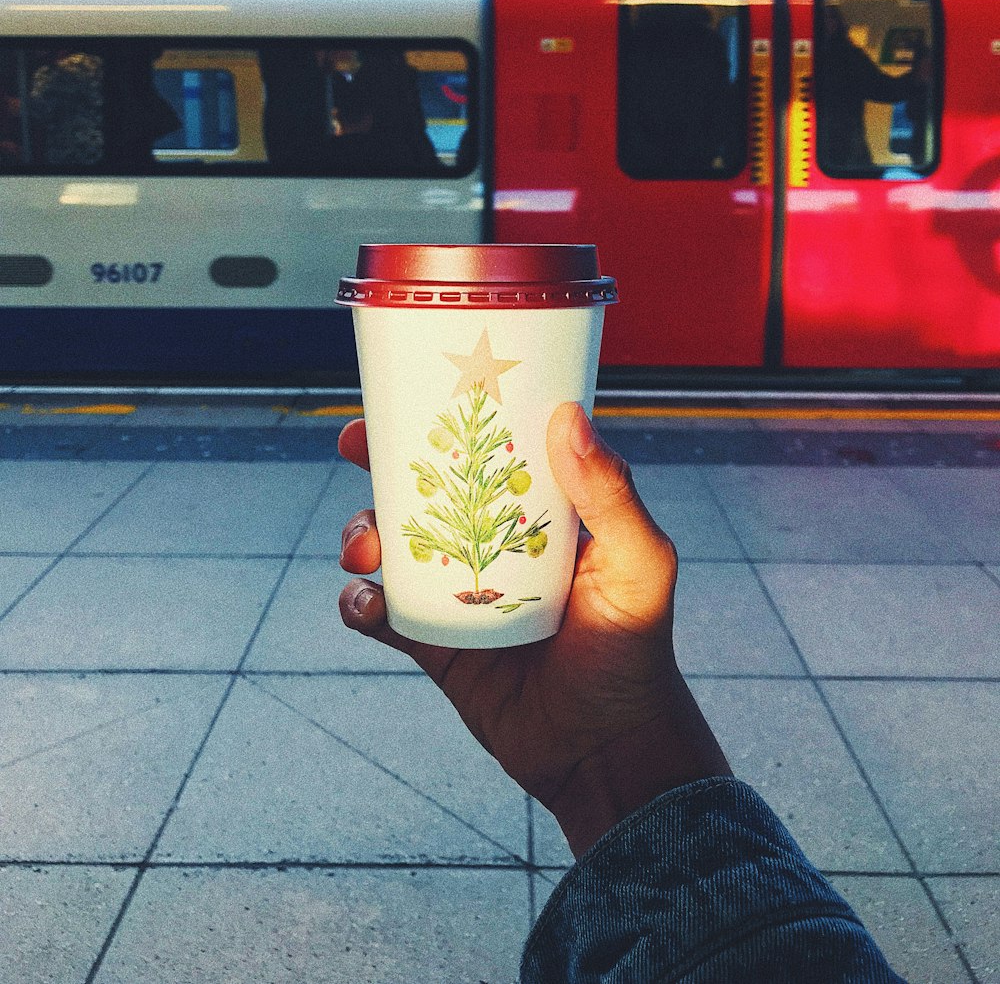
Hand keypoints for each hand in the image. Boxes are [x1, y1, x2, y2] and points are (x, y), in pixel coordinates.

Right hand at [338, 402, 730, 856]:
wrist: (611, 753)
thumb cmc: (638, 649)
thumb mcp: (640, 562)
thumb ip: (610, 494)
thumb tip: (569, 418)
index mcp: (538, 515)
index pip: (487, 452)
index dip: (445, 421)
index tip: (407, 397)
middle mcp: (493, 546)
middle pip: (425, 490)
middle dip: (381, 464)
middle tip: (356, 446)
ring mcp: (459, 595)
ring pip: (391, 546)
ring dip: (362, 533)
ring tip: (365, 547)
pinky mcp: (435, 648)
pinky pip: (381, 616)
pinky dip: (358, 603)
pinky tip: (365, 602)